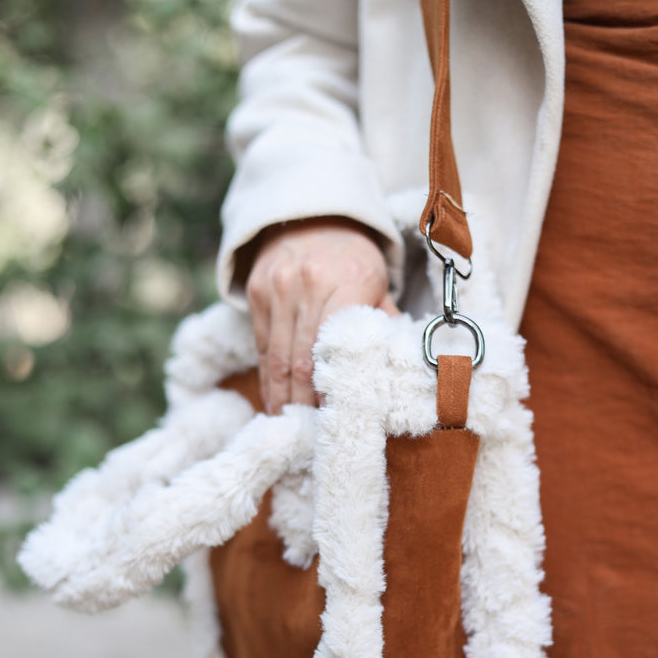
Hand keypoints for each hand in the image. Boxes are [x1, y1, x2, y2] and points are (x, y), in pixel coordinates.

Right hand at [245, 216, 397, 413]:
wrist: (313, 216)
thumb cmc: (354, 259)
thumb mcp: (378, 284)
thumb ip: (385, 325)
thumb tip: (401, 371)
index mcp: (344, 282)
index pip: (332, 350)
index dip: (329, 392)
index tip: (335, 423)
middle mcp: (303, 285)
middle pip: (299, 363)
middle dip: (303, 407)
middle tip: (311, 441)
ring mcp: (274, 289)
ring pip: (276, 360)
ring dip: (282, 401)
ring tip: (291, 432)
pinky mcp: (255, 295)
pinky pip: (262, 349)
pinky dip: (270, 380)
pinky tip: (277, 404)